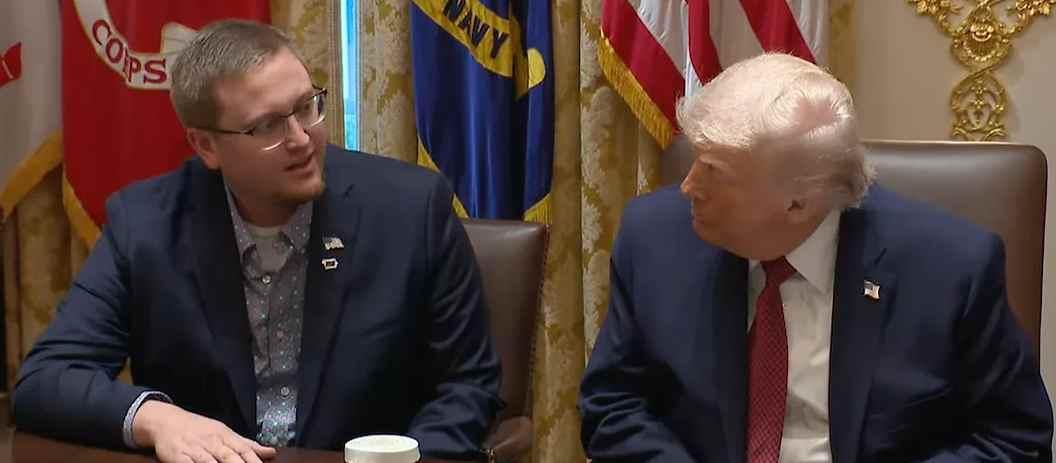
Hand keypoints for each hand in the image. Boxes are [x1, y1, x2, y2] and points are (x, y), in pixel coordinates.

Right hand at [132, 401, 276, 462]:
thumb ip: (246, 444)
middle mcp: (212, 442)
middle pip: (229, 457)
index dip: (254, 461)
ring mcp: (195, 450)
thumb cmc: (199, 428)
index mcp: (225, 436)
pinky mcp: (178, 457)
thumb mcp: (224, 432)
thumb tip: (270, 452)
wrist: (167, 420)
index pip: (244, 449)